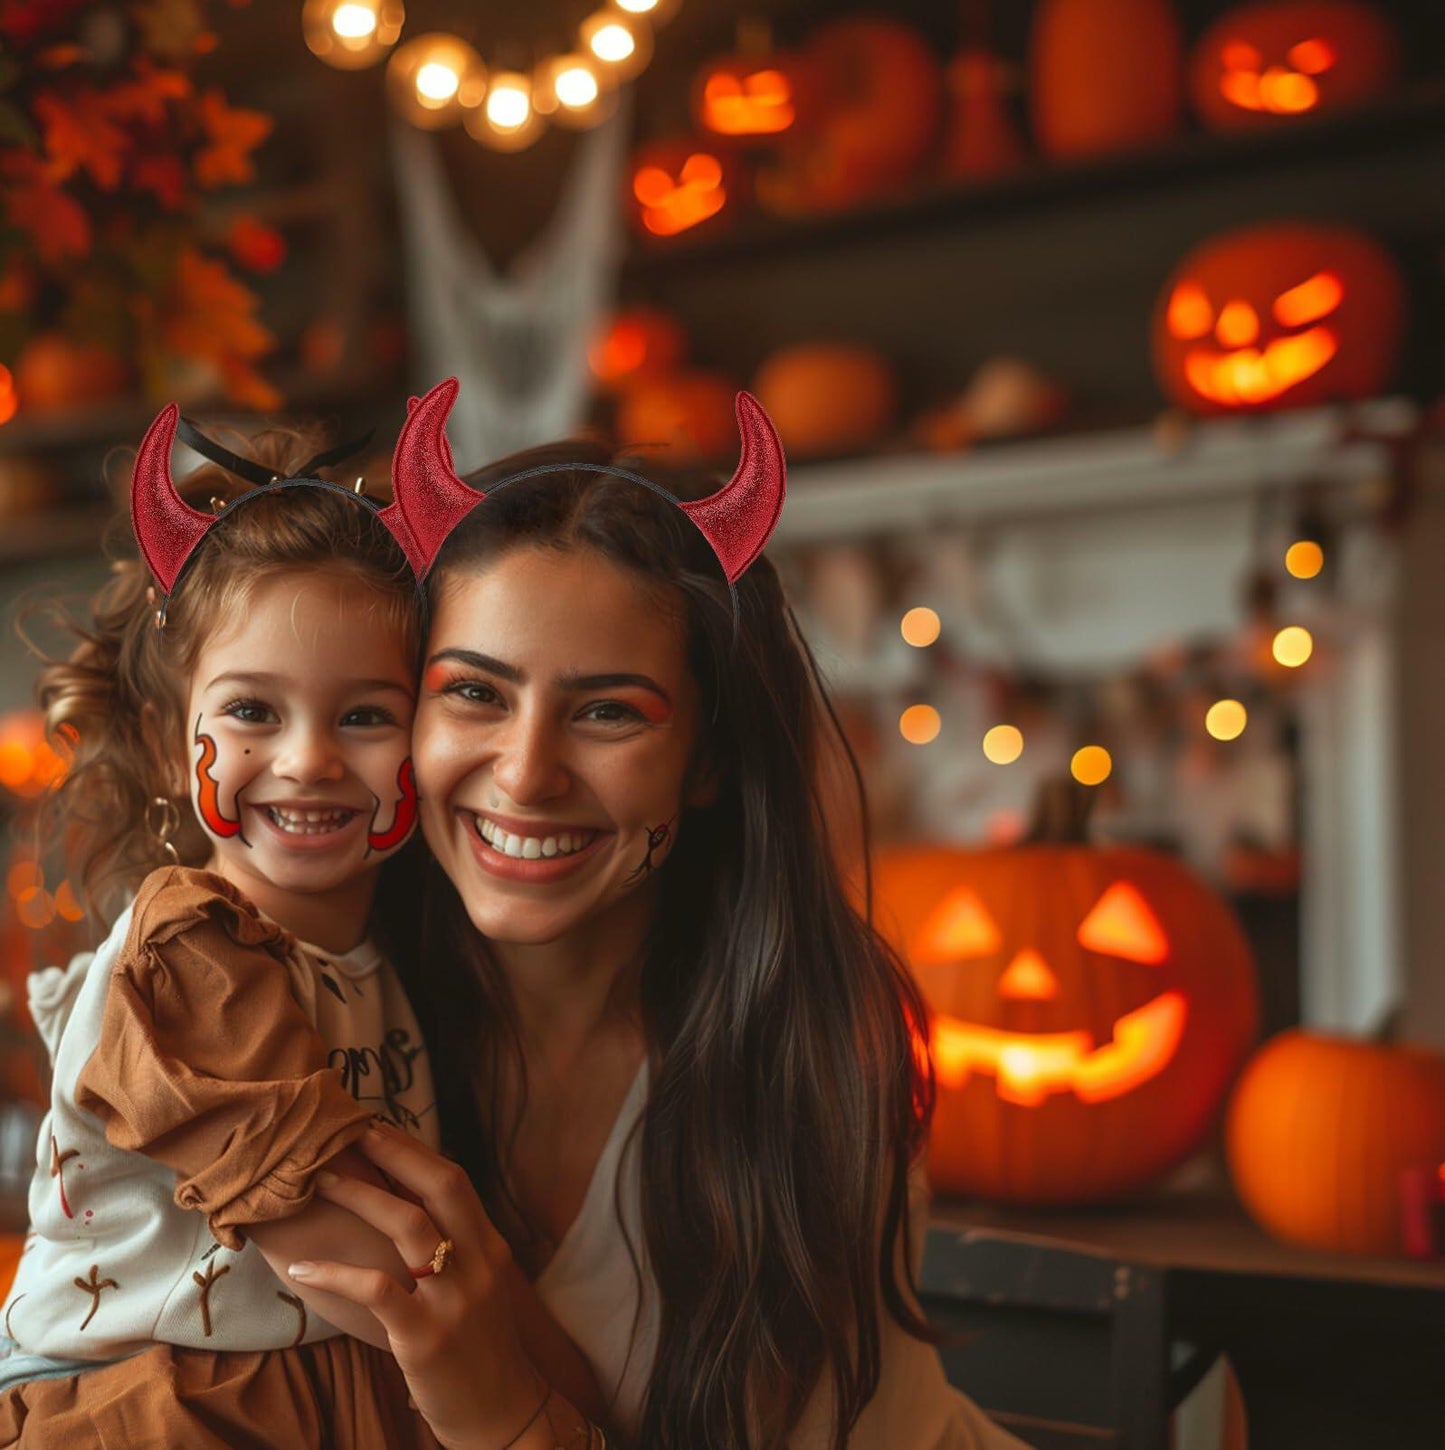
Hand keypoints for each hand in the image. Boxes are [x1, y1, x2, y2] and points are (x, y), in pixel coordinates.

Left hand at [286, 1123, 543, 1448]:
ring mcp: (454, 1300)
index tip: (378, 1126)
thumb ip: (456, 1251)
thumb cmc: (483, 1352)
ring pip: (410, 1225)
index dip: (415, 1150)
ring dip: (363, 1195)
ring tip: (322, 1179)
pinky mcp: (425, 1339)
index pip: (454, 1181)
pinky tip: (303, 1265)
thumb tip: (409, 1210)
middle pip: (440, 1187)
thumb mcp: (479, 1290)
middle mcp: (478, 1264)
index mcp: (489, 1248)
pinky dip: (336, 1273)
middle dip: (394, 1152)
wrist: (505, 1414)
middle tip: (351, 1130)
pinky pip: (377, 1290)